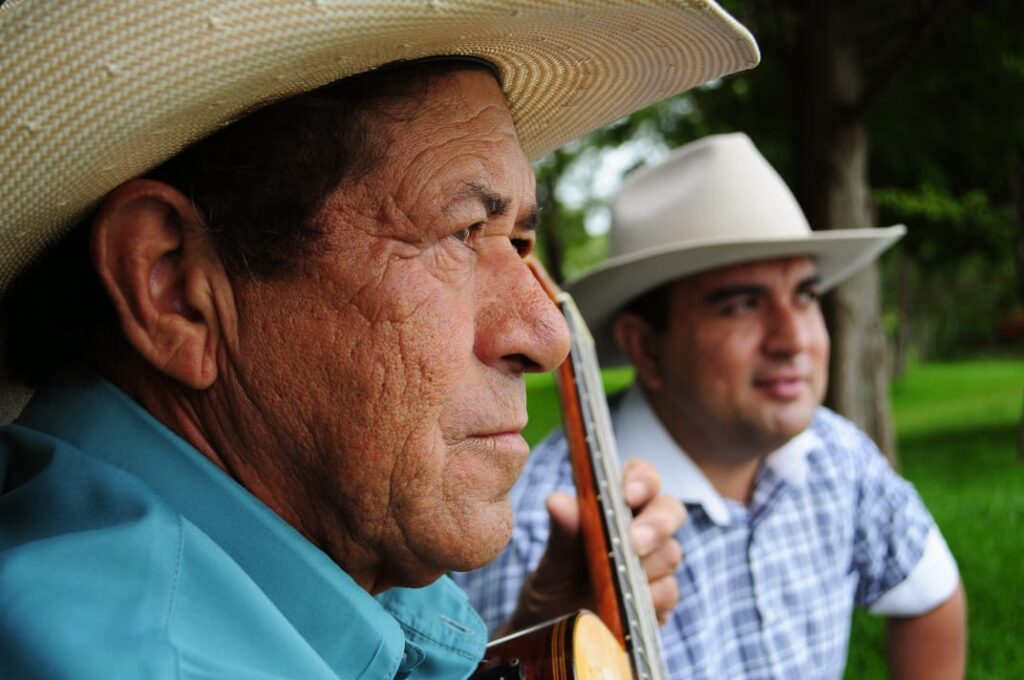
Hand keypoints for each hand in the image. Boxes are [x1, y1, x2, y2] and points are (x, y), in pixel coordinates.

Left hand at [503, 459, 684, 632]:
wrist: (552, 631)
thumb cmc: (554, 582)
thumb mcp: (553, 558)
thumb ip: (562, 530)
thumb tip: (557, 501)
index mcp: (616, 505)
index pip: (642, 476)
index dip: (643, 479)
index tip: (627, 494)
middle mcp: (641, 528)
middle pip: (670, 510)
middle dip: (656, 524)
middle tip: (634, 542)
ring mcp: (655, 564)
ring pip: (671, 552)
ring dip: (647, 565)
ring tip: (617, 580)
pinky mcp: (660, 599)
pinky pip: (668, 592)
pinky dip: (650, 598)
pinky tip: (627, 605)